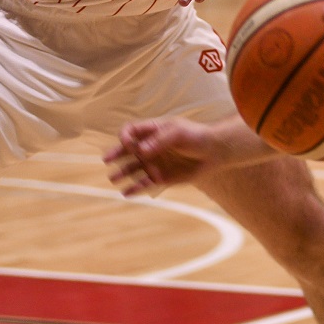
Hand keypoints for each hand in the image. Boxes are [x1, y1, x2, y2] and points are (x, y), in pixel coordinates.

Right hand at [105, 116, 273, 195]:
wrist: (216, 152)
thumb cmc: (197, 136)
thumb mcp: (178, 132)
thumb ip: (159, 140)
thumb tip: (141, 151)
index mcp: (153, 131)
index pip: (131, 131)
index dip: (126, 137)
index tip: (128, 143)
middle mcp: (150, 147)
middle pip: (127, 150)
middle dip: (116, 154)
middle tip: (107, 160)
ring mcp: (155, 163)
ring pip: (133, 168)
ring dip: (122, 172)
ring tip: (113, 178)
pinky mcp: (162, 178)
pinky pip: (145, 184)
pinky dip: (135, 188)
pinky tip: (126, 193)